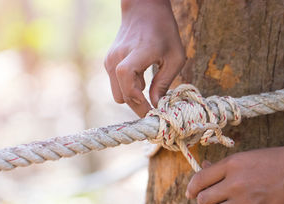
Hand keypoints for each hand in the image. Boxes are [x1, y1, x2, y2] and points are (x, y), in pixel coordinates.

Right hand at [105, 0, 185, 116]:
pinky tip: (142, 80)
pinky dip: (128, 88)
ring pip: (118, 94)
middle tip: (155, 111)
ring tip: (149, 90)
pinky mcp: (108, 62)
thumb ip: (164, 82)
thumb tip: (156, 105)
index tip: (153, 113)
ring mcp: (110, 60)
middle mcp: (117, 58)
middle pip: (123, 96)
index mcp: (136, 54)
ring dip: (133, 97)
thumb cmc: (164, 31)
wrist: (143, 10)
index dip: (140, 103)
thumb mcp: (175, 57)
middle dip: (138, 106)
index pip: (129, 85)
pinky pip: (116, 85)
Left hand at [185, 144, 283, 203]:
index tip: (190, 193)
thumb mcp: (247, 156)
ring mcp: (244, 202)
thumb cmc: (275, 159)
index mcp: (231, 165)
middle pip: (203, 199)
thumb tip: (206, 167)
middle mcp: (234, 183)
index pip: (199, 178)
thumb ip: (225, 165)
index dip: (191, 187)